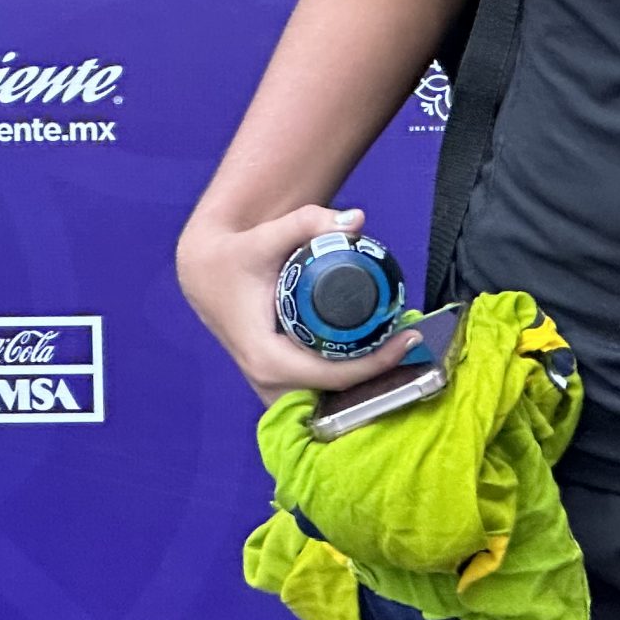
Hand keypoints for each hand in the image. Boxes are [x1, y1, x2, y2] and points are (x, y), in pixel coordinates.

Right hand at [176, 203, 414, 405]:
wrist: (206, 271)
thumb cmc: (236, 256)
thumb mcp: (268, 236)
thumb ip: (309, 222)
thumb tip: (356, 220)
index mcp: (264, 355)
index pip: (328, 375)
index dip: (373, 364)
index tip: (408, 338)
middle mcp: (266, 379)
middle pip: (332, 393)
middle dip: (377, 375)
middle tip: (412, 340)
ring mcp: (269, 386)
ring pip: (325, 399)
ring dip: (365, 382)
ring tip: (401, 349)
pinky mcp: (276, 382)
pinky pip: (318, 392)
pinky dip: (348, 382)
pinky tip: (379, 360)